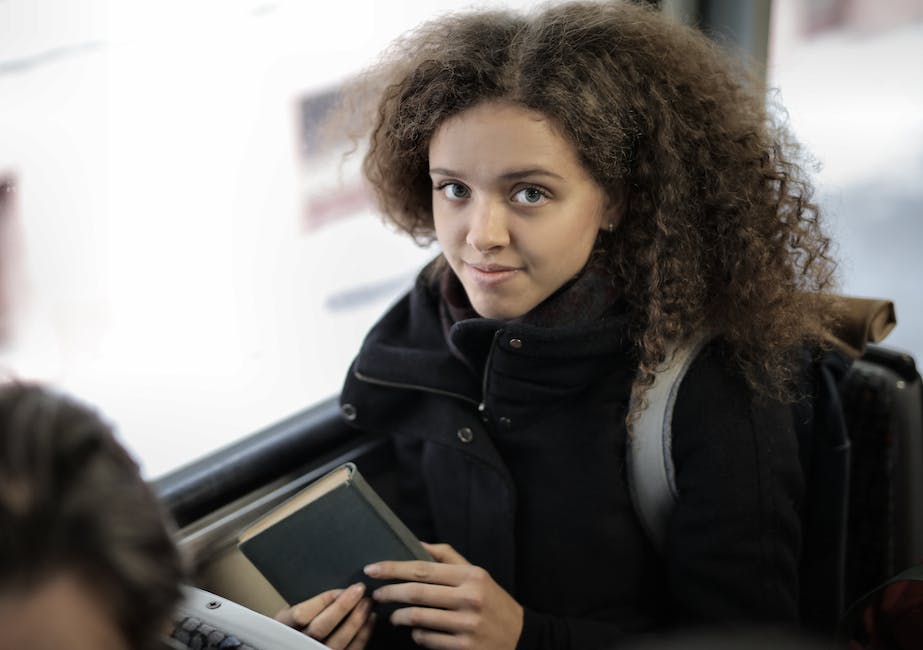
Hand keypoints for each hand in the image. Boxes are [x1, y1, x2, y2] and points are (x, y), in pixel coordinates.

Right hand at [274, 583, 374, 649]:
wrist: (295, 645)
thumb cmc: (295, 626)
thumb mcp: (290, 613)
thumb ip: (306, 604)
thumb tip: (336, 589)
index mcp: (283, 627)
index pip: (302, 614)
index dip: (324, 601)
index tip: (342, 589)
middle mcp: (298, 643)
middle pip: (320, 627)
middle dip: (342, 607)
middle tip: (359, 590)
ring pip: (337, 642)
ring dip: (355, 621)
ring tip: (367, 604)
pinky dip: (362, 636)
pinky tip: (370, 621)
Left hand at [365, 542, 522, 649]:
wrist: (520, 636)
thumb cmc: (492, 601)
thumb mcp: (477, 573)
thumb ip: (448, 557)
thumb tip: (417, 543)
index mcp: (471, 576)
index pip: (422, 569)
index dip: (393, 568)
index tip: (372, 568)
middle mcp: (469, 598)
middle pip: (416, 593)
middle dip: (389, 592)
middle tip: (376, 593)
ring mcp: (466, 625)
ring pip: (418, 618)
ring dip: (398, 617)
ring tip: (392, 615)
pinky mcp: (464, 647)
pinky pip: (427, 640)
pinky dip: (416, 635)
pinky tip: (415, 631)